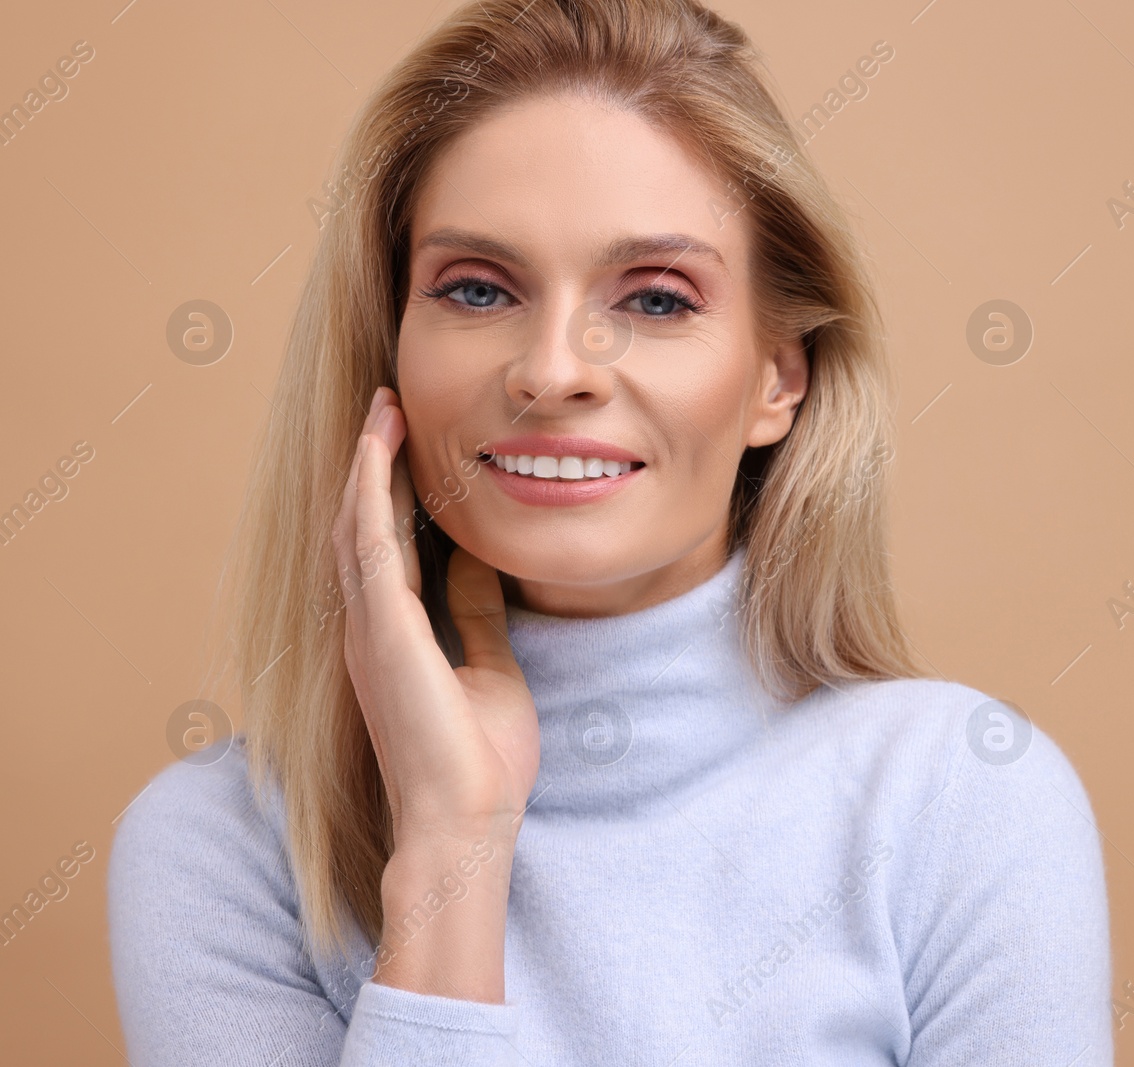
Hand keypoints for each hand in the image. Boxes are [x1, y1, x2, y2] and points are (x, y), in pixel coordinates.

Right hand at [331, 386, 539, 851]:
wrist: (467, 822)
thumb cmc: (480, 761)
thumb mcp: (488, 668)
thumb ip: (476, 616)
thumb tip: (480, 563)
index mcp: (394, 637)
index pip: (389, 547)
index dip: (394, 493)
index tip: (411, 443)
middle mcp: (370, 627)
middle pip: (364, 526)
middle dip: (375, 465)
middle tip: (388, 407)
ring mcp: (369, 628)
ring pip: (357, 524)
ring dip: (369, 463)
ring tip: (382, 409)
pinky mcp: (382, 631)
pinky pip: (368, 544)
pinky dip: (370, 491)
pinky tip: (379, 449)